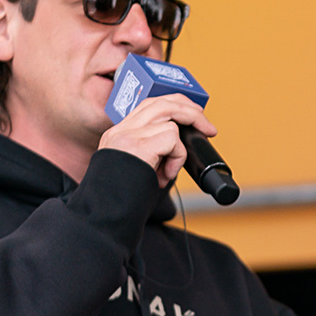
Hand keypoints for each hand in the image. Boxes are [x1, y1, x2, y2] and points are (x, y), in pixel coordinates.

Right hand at [99, 94, 215, 187]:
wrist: (107, 215)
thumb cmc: (124, 198)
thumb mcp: (138, 169)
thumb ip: (152, 153)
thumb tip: (179, 148)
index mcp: (118, 134)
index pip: (148, 105)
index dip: (174, 106)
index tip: (192, 115)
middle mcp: (120, 131)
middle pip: (161, 101)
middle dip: (189, 109)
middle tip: (207, 126)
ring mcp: (128, 135)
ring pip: (168, 113)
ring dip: (185, 135)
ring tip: (181, 158)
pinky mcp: (139, 145)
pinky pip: (172, 138)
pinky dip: (178, 157)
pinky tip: (166, 175)